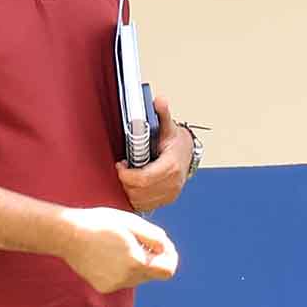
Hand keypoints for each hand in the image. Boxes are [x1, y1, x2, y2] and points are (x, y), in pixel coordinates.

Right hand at [59, 206, 179, 292]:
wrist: (68, 234)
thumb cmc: (101, 223)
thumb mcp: (133, 223)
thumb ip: (155, 237)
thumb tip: (166, 249)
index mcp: (136, 263)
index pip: (168, 271)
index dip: (170, 257)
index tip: (163, 245)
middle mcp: (127, 279)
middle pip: (153, 273)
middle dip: (153, 258)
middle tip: (142, 239)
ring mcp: (114, 285)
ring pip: (138, 277)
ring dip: (138, 263)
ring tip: (122, 244)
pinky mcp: (103, 287)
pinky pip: (123, 280)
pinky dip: (123, 269)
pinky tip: (109, 254)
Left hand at [117, 97, 193, 215]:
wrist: (187, 154)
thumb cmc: (175, 142)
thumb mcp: (169, 127)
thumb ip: (162, 114)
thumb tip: (159, 101)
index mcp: (171, 167)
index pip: (143, 179)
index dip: (127, 174)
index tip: (120, 165)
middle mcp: (172, 183)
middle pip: (140, 191)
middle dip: (126, 181)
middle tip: (121, 170)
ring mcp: (170, 194)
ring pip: (141, 200)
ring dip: (129, 189)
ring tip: (127, 176)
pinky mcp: (166, 199)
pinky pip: (145, 204)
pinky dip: (135, 196)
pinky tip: (133, 185)